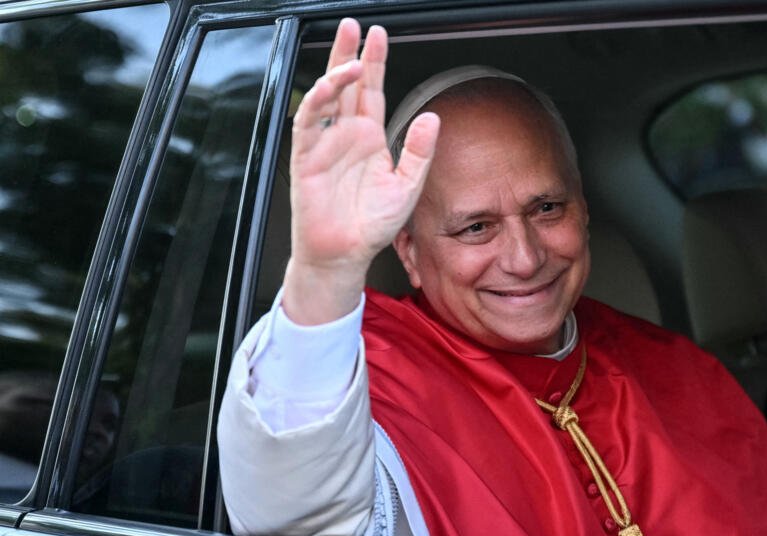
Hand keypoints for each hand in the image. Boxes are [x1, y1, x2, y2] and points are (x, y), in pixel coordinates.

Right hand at [283, 19, 439, 324]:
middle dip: (350, 52)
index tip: (379, 35)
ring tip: (350, 51)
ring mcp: (325, 144)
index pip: (372, 91)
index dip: (375, 62)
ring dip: (335, 72)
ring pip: (327, 96)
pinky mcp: (307, 157)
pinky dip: (317, 102)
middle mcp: (346, 135)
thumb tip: (432, 116)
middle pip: (347, 84)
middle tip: (354, 24)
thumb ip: (419, 152)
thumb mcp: (406, 187)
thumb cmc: (372, 224)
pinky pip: (309, 123)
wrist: (345, 253)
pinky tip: (330, 86)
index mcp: (370, 139)